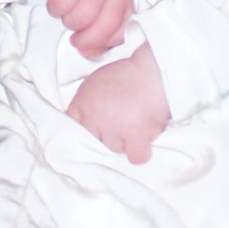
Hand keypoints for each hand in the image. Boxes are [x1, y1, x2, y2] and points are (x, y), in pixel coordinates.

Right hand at [38, 0, 133, 57]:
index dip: (99, 44)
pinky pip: (58, 7)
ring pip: (76, 20)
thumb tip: (91, 54)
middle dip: (82, 37)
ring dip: (67, 18)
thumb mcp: (98, 16)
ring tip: (69, 5)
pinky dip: (54, 6)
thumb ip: (100, 38)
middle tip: (76, 28)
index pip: (117, 36)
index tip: (88, 44)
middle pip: (96, 31)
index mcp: (124, 1)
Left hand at [68, 43, 169, 162]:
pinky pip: (135, 157)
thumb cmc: (128, 73)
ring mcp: (115, 131)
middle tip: (120, 118)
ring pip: (115, 148)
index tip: (92, 128)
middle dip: (107, 132)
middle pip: (96, 140)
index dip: (84, 128)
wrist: (155, 70)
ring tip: (136, 122)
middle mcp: (95, 120)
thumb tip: (81, 123)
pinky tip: (144, 142)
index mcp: (83, 103)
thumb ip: (86, 102)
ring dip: (125, 140)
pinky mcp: (136, 137)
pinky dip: (140, 151)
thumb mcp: (97, 81)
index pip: (72, 126)